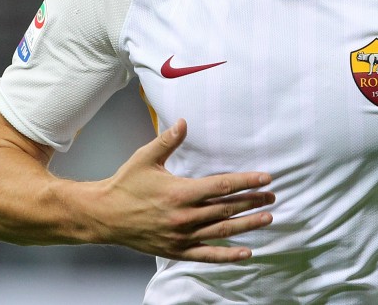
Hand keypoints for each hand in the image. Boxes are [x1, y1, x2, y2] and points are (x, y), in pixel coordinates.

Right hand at [89, 118, 274, 262]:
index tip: (266, 179)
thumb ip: (168, 141)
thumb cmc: (125, 185)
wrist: (104, 216)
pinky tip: (246, 253)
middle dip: (253, 202)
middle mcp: (184, 217)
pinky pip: (208, 255)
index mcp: (180, 192)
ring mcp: (182, 236)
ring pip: (222, 231)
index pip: (222, 186)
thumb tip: (184, 122)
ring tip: (267, 218)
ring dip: (248, 225)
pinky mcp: (177, 250)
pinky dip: (228, 255)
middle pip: (227, 208)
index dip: (246, 182)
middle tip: (272, 197)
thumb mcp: (145, 158)